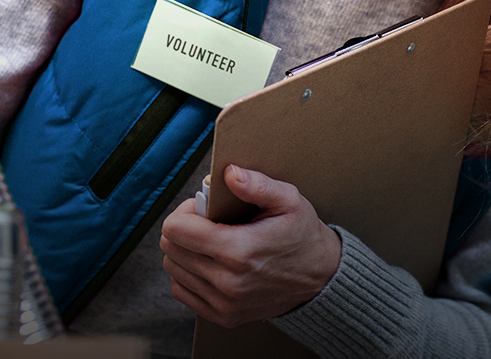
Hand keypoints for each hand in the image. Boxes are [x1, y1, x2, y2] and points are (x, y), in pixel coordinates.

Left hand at [159, 165, 341, 327]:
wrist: (320, 279)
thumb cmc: (302, 234)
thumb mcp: (288, 200)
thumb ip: (257, 185)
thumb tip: (229, 174)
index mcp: (238, 251)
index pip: (175, 229)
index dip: (185, 211)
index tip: (205, 209)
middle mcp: (227, 282)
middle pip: (170, 248)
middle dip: (184, 228)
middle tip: (209, 223)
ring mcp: (224, 303)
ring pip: (173, 268)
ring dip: (185, 250)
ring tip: (211, 242)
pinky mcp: (222, 316)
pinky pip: (181, 290)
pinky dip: (187, 273)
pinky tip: (209, 262)